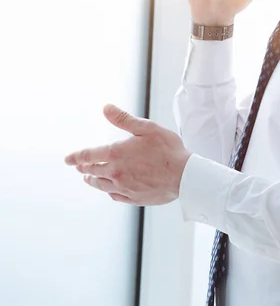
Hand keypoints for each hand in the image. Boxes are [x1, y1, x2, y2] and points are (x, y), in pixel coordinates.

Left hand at [64, 104, 191, 205]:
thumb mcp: (147, 128)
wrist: (183, 176)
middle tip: (78, 166)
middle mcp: (116, 172)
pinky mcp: (133, 198)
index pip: (89, 156)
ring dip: (92, 181)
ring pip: (101, 185)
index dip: (76, 157)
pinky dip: (108, 191)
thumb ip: (123, 119)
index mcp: (117, 154)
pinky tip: (110, 189)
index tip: (67, 159)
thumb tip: (106, 108)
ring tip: (88, 179)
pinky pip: (114, 196)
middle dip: (83, 168)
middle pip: (92, 171)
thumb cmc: (168, 149)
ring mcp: (124, 187)